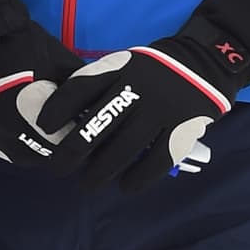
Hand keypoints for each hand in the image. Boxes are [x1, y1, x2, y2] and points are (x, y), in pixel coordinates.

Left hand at [34, 0, 249, 192]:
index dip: (58, 108)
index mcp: (119, 69)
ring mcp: (160, 110)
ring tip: (88, 184)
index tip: (44, 127)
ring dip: (101, 171)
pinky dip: (138, 178)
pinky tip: (126, 187)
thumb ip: (102, 86)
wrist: (205, 63)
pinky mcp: (182, 129)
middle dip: (73, 152)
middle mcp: (137, 89)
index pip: (80, 88)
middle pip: (97, 125)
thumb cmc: (153, 70)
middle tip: (59, 169)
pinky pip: (156, 161)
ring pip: (123, 149)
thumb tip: (68, 119)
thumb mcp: (126, 65)